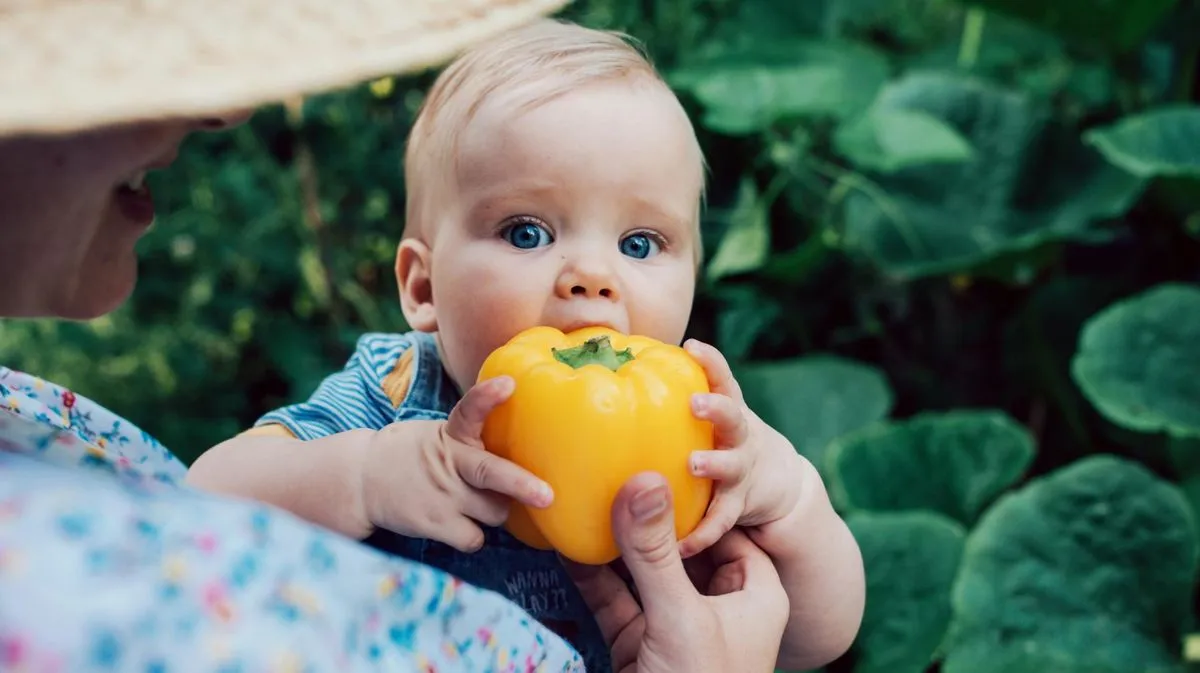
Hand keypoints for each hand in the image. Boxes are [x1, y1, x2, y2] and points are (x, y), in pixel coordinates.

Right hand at [359, 375, 553, 551]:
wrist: (362, 480)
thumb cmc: (414, 455)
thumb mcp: (439, 435)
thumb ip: (473, 441)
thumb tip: (525, 451)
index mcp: (451, 435)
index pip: (469, 409)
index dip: (488, 397)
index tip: (508, 384)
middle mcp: (449, 463)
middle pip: (490, 473)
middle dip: (521, 485)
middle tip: (547, 496)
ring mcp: (442, 495)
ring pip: (495, 512)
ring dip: (497, 511)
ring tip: (478, 502)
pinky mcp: (434, 524)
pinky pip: (475, 538)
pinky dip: (474, 535)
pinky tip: (461, 525)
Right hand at [565, 472, 788, 672]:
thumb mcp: (680, 617)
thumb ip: (656, 552)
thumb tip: (643, 479)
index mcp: (754, 595)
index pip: (729, 527)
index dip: (699, 494)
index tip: (665, 454)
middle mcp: (718, 606)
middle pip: (680, 544)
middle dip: (647, 512)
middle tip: (614, 465)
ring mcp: (675, 626)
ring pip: (642, 570)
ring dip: (613, 540)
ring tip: (584, 494)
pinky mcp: (639, 645)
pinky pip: (614, 599)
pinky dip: (591, 575)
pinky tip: (566, 542)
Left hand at [678, 339, 805, 557]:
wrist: (773, 480)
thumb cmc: (718, 439)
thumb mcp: (707, 417)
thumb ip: (671, 403)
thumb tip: (611, 374)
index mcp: (726, 409)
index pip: (722, 377)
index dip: (710, 361)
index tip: (691, 346)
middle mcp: (737, 435)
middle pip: (732, 415)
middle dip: (714, 408)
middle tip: (694, 403)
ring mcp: (742, 469)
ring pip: (731, 465)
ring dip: (713, 463)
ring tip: (694, 464)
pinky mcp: (740, 504)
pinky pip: (721, 520)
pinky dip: (702, 533)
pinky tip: (681, 546)